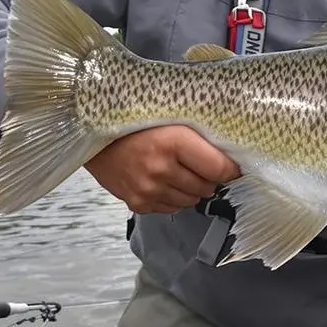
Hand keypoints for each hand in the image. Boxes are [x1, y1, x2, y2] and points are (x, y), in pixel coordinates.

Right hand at [84, 125, 240, 213]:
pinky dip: (174, 197)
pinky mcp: (138, 203)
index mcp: (173, 142)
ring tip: (180, 171)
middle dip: (209, 178)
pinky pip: (172, 208)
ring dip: (192, 189)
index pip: (220, 168)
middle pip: (208, 187)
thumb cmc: (138, 123)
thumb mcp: (172, 118)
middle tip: (199, 164)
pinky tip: (164, 181)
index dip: (230, 168)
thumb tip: (232, 159)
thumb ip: (201, 136)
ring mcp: (148, 190)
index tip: (232, 165)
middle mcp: (160, 169)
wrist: (94, 136)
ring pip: (192, 200)